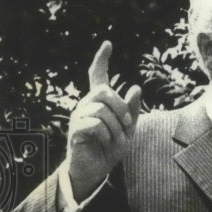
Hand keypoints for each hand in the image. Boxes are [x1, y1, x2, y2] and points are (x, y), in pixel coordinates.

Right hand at [66, 41, 140, 200]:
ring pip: (102, 110)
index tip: (108, 44)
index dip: (101, 59)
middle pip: (104, 91)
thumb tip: (136, 87)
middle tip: (127, 124)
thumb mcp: (129, 128)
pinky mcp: (75, 129)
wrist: (97, 168)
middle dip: (121, 107)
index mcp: (100, 101)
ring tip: (116, 138)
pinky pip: (96, 124)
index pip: (97, 75)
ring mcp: (78, 115)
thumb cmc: (112, 146)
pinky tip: (105, 142)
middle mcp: (86, 104)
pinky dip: (107, 135)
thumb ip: (133, 109)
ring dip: (116, 126)